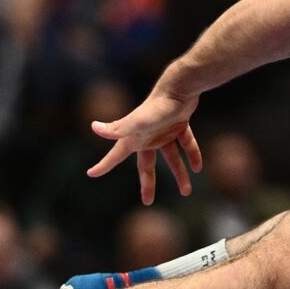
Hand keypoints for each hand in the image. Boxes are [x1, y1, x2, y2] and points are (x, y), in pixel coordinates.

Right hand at [88, 88, 201, 204]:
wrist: (180, 86)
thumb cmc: (157, 106)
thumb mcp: (138, 121)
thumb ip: (117, 128)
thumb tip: (93, 127)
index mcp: (134, 137)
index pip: (116, 155)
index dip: (104, 165)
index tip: (91, 173)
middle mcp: (148, 136)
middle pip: (146, 164)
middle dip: (147, 183)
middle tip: (147, 201)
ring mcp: (164, 131)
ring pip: (171, 157)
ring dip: (179, 173)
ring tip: (186, 192)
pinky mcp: (179, 124)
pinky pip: (186, 144)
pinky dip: (192, 154)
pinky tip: (198, 168)